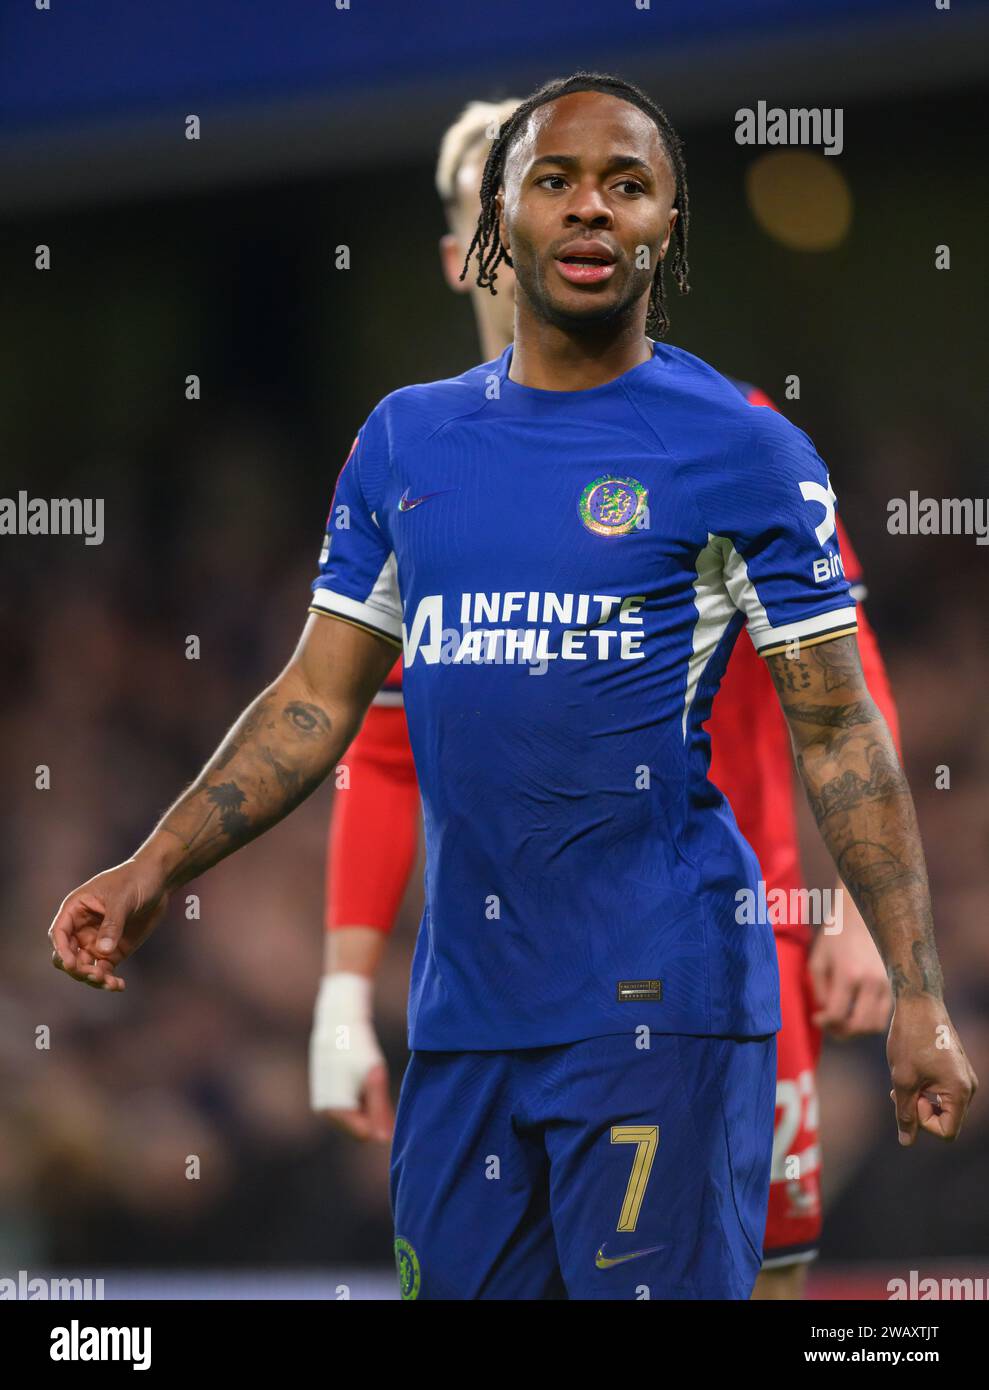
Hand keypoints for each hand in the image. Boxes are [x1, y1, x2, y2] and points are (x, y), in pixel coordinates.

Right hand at [48, 854, 170, 990]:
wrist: (157, 881)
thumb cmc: (134, 880)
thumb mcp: (123, 898)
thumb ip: (112, 924)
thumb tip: (103, 951)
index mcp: (75, 909)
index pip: (59, 933)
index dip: (61, 950)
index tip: (72, 963)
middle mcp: (81, 928)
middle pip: (68, 955)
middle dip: (77, 968)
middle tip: (95, 974)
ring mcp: (96, 941)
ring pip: (85, 967)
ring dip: (93, 978)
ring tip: (110, 983)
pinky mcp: (112, 951)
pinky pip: (104, 970)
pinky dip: (109, 980)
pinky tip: (119, 986)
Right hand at [309, 973, 393, 1141]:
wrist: (337, 1022)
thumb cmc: (359, 1049)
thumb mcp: (374, 1077)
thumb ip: (379, 1110)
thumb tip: (384, 1141)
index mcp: (335, 1111)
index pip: (366, 1134)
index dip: (379, 1118)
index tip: (382, 1094)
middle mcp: (324, 1112)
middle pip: (359, 1128)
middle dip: (371, 1112)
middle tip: (373, 1081)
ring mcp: (322, 1104)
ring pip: (354, 1116)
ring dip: (364, 1103)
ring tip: (364, 1076)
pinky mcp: (324, 1095)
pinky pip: (348, 1106)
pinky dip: (357, 1096)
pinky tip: (357, 1075)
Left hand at [809, 896, 891, 1038]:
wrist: (866, 911)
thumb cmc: (836, 934)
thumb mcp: (819, 959)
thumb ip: (820, 990)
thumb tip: (828, 1016)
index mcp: (849, 973)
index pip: (837, 1015)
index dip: (825, 1023)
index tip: (817, 1019)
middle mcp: (872, 981)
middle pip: (859, 1026)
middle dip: (842, 1032)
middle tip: (831, 1025)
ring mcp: (888, 983)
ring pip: (876, 1025)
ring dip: (858, 1029)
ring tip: (844, 1020)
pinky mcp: (897, 983)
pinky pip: (887, 1014)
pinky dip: (872, 1019)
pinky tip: (858, 1010)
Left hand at [887, 997, 977, 1143]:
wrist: (918, 1003)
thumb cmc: (910, 1039)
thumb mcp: (902, 1079)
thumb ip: (905, 1113)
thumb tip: (906, 1142)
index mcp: (961, 1091)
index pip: (947, 1132)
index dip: (923, 1123)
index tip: (909, 1098)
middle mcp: (969, 1087)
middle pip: (946, 1121)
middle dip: (920, 1110)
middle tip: (899, 1089)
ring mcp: (965, 1077)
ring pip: (942, 1107)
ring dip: (920, 1099)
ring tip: (904, 1077)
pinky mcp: (956, 1069)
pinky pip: (942, 1093)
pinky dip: (925, 1089)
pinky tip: (911, 1071)